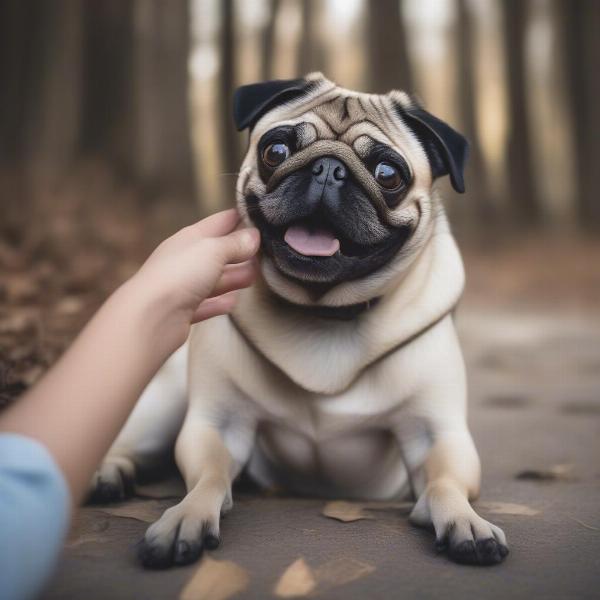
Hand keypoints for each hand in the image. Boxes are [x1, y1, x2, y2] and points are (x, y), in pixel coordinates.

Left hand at [124, 209, 259, 351]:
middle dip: (241, 251)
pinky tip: (233, 303)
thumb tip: (253, 236)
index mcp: (190, 238)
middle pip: (219, 252)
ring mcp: (183, 286)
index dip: (240, 216)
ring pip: (215, 278)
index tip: (263, 216)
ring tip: (256, 276)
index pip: (220, 221)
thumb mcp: (213, 250)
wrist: (150, 317)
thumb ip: (235, 244)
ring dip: (234, 276)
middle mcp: (186, 259)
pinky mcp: (184, 312)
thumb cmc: (180, 274)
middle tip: (267, 251)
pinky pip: (207, 304)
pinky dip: (219, 302)